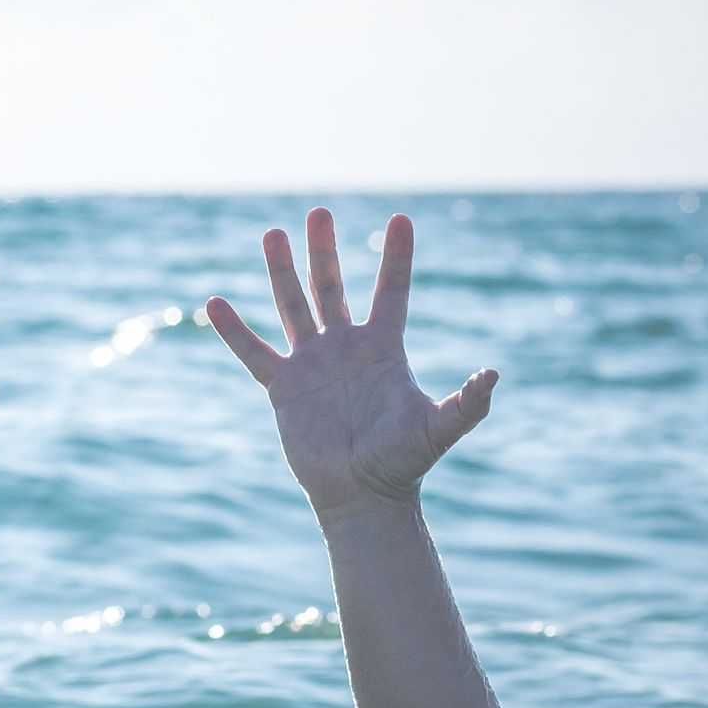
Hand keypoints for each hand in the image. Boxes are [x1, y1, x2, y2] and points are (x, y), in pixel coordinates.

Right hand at [207, 208, 497, 519]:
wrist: (362, 496)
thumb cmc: (403, 463)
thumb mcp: (438, 429)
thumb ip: (467, 404)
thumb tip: (493, 376)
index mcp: (384, 348)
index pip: (392, 290)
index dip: (397, 256)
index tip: (402, 217)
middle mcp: (346, 346)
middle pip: (333, 286)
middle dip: (325, 249)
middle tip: (320, 211)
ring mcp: (312, 363)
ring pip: (293, 306)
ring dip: (282, 271)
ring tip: (273, 234)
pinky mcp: (283, 387)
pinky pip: (253, 352)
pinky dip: (234, 330)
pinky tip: (215, 302)